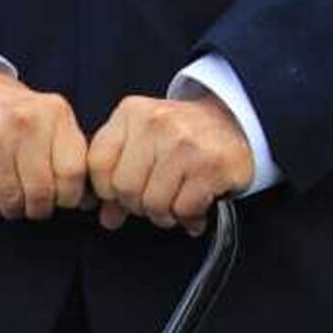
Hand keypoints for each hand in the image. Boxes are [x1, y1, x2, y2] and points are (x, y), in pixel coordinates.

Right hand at [0, 63, 88, 220]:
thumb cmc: (16, 113)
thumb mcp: (51, 118)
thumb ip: (72, 155)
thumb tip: (90, 201)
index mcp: (55, 113)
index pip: (73, 172)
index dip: (71, 196)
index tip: (65, 199)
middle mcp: (25, 123)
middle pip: (42, 191)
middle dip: (40, 207)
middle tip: (36, 205)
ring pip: (11, 200)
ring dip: (14, 208)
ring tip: (14, 197)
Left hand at [87, 94, 253, 235]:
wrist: (236, 122)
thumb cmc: (181, 137)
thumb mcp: (143, 143)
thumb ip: (117, 176)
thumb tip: (107, 219)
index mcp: (132, 113)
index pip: (97, 164)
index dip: (107, 189)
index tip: (123, 192)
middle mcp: (157, 123)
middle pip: (124, 189)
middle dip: (139, 204)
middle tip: (157, 196)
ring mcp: (184, 143)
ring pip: (153, 203)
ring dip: (165, 213)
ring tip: (177, 200)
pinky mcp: (210, 165)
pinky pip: (183, 209)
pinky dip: (189, 215)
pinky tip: (196, 202)